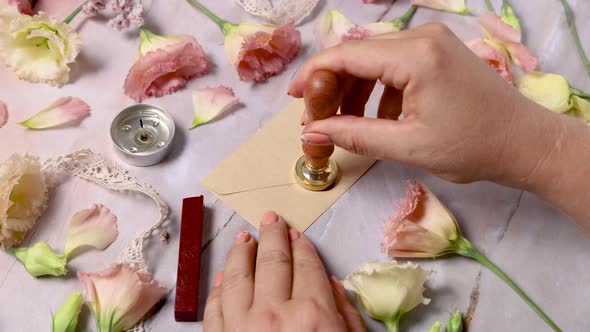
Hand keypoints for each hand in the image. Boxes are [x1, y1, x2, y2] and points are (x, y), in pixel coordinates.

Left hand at [203, 211, 365, 331]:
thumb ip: (345, 316)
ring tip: (245, 238)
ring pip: (237, 277)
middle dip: (273, 236)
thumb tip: (331, 286)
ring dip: (241, 253)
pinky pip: (215, 307)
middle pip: (273, 262)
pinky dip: (217, 288)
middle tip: (271, 220)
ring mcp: (240, 327)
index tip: (296, 235)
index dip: (302, 246)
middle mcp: (274, 314)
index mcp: (312, 313)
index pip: (307, 266)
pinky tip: (222, 276)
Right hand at [289, 23, 551, 184]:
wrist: (524, 142)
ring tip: (347, 123)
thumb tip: (311, 132)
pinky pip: (393, 63)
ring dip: (354, 88)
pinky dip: (378, 87)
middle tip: (318, 118)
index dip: (313, 75)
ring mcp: (432, 41)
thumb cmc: (472, 147)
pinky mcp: (438, 51)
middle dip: (332, 85)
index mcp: (415, 56)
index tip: (293, 98)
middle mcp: (422, 37)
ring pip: (374, 58)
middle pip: (358, 53)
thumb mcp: (407, 146)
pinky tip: (380, 117)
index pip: (347, 55)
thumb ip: (354, 135)